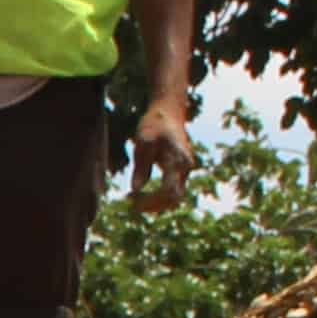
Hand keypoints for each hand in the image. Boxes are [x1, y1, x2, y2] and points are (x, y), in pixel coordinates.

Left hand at [129, 94, 195, 210]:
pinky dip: (159, 197)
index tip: (131, 198)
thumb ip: (140, 167)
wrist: (168, 111)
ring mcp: (185, 170)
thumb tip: (135, 190)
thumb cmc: (154, 125)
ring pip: (174, 197)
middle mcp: (185, 168)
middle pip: (174, 199)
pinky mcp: (181, 171)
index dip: (150, 201)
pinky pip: (173, 191)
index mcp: (177, 161)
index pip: (168, 192)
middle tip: (132, 204)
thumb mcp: (143, 143)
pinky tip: (142, 195)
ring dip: (156, 203)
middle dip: (153, 205)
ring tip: (135, 201)